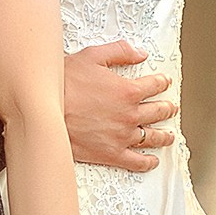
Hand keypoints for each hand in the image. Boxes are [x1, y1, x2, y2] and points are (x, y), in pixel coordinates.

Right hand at [63, 41, 176, 172]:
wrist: (44, 111)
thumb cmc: (64, 84)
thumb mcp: (92, 56)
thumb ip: (119, 52)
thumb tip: (140, 53)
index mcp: (128, 91)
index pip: (155, 85)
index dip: (162, 82)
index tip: (164, 82)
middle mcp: (130, 115)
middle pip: (158, 112)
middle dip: (167, 108)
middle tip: (171, 108)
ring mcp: (122, 137)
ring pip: (152, 137)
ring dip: (164, 135)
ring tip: (169, 135)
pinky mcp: (111, 154)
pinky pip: (136, 161)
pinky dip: (148, 162)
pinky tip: (152, 160)